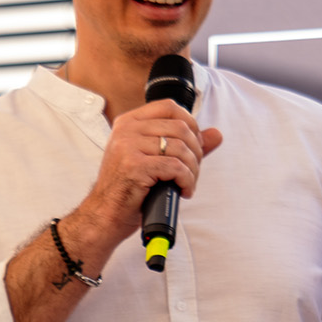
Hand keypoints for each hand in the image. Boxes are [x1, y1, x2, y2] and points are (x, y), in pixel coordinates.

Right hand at [73, 99, 223, 249]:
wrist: (105, 214)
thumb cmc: (130, 187)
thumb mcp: (156, 159)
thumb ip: (186, 145)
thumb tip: (216, 134)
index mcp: (129, 122)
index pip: (170, 107)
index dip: (191, 124)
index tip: (195, 144)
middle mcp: (126, 130)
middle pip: (180, 128)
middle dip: (196, 151)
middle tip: (192, 170)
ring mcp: (128, 147)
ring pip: (180, 148)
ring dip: (193, 170)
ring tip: (187, 183)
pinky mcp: (134, 166)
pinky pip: (176, 167)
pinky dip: (187, 181)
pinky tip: (183, 191)